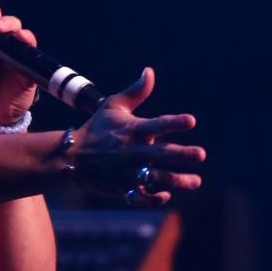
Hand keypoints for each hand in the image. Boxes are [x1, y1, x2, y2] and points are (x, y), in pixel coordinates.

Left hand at [0, 4, 37, 126]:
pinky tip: (24, 43)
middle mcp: (6, 46)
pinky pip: (33, 58)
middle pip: (10, 25)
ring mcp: (20, 57)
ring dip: (18, 31)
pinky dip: (30, 49)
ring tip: (12, 33)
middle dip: (4, 21)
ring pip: (24, 36)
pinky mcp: (29, 72)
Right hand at [71, 68, 204, 204]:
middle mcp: (132, 152)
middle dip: (182, 154)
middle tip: (201, 154)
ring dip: (177, 181)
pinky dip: (153, 199)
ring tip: (196, 181)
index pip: (157, 125)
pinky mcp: (121, 189)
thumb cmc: (96, 129)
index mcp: (133, 130)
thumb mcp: (113, 106)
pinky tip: (166, 195)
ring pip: (156, 179)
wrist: (70, 157)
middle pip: (161, 154)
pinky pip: (140, 198)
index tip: (191, 121)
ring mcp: (127, 172)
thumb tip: (150, 71)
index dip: (175, 123)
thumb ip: (136, 92)